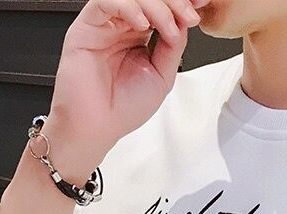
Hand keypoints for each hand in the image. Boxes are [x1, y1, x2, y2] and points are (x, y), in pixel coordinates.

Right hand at [45, 0, 204, 174]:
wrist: (97, 127)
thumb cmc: (123, 109)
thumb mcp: (162, 76)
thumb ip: (173, 46)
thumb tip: (184, 20)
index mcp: (139, 36)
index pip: (161, 7)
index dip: (180, 4)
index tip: (200, 6)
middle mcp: (122, 26)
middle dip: (173, 2)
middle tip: (188, 14)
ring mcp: (105, 25)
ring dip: (156, 6)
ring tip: (168, 27)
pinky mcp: (86, 27)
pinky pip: (105, 2)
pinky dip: (128, 7)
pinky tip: (142, 25)